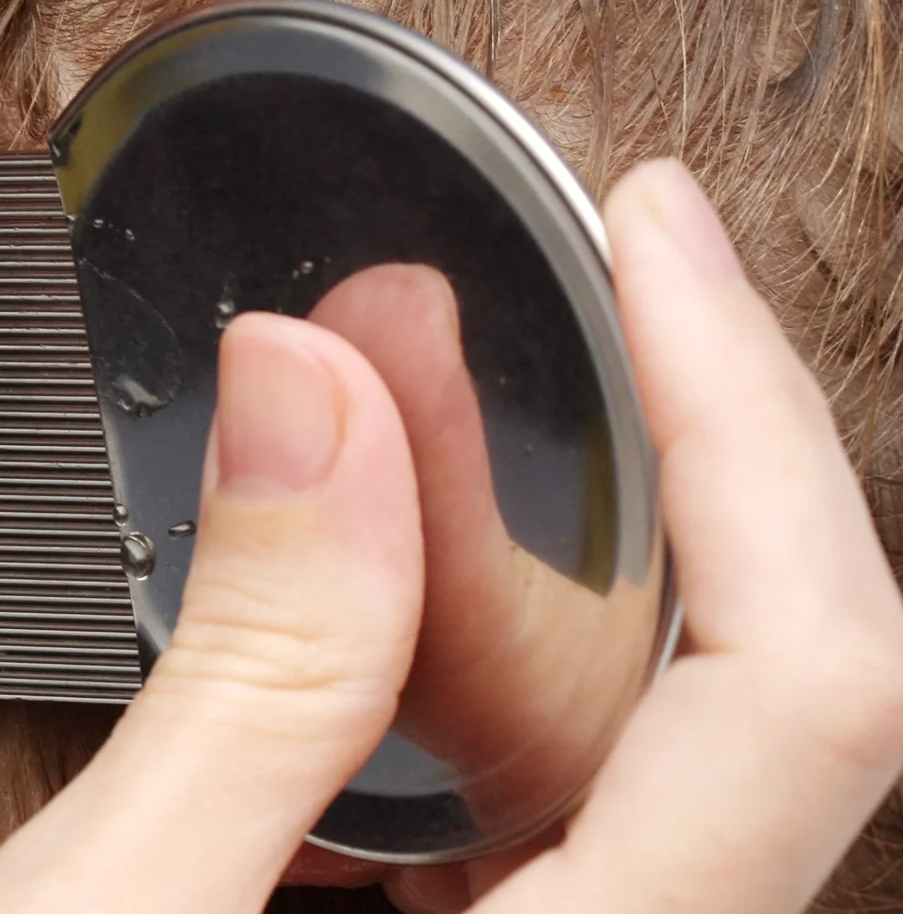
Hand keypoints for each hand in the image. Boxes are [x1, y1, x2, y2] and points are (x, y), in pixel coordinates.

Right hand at [0, 161, 902, 912]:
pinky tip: (336, 595)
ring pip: (635, 753)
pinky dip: (449, 676)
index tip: (647, 232)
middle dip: (594, 457)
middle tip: (436, 296)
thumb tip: (308, 385)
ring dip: (507, 559)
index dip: (752, 423)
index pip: (802, 685)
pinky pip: (546, 819)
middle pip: (734, 697)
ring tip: (358, 404)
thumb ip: (250, 674)